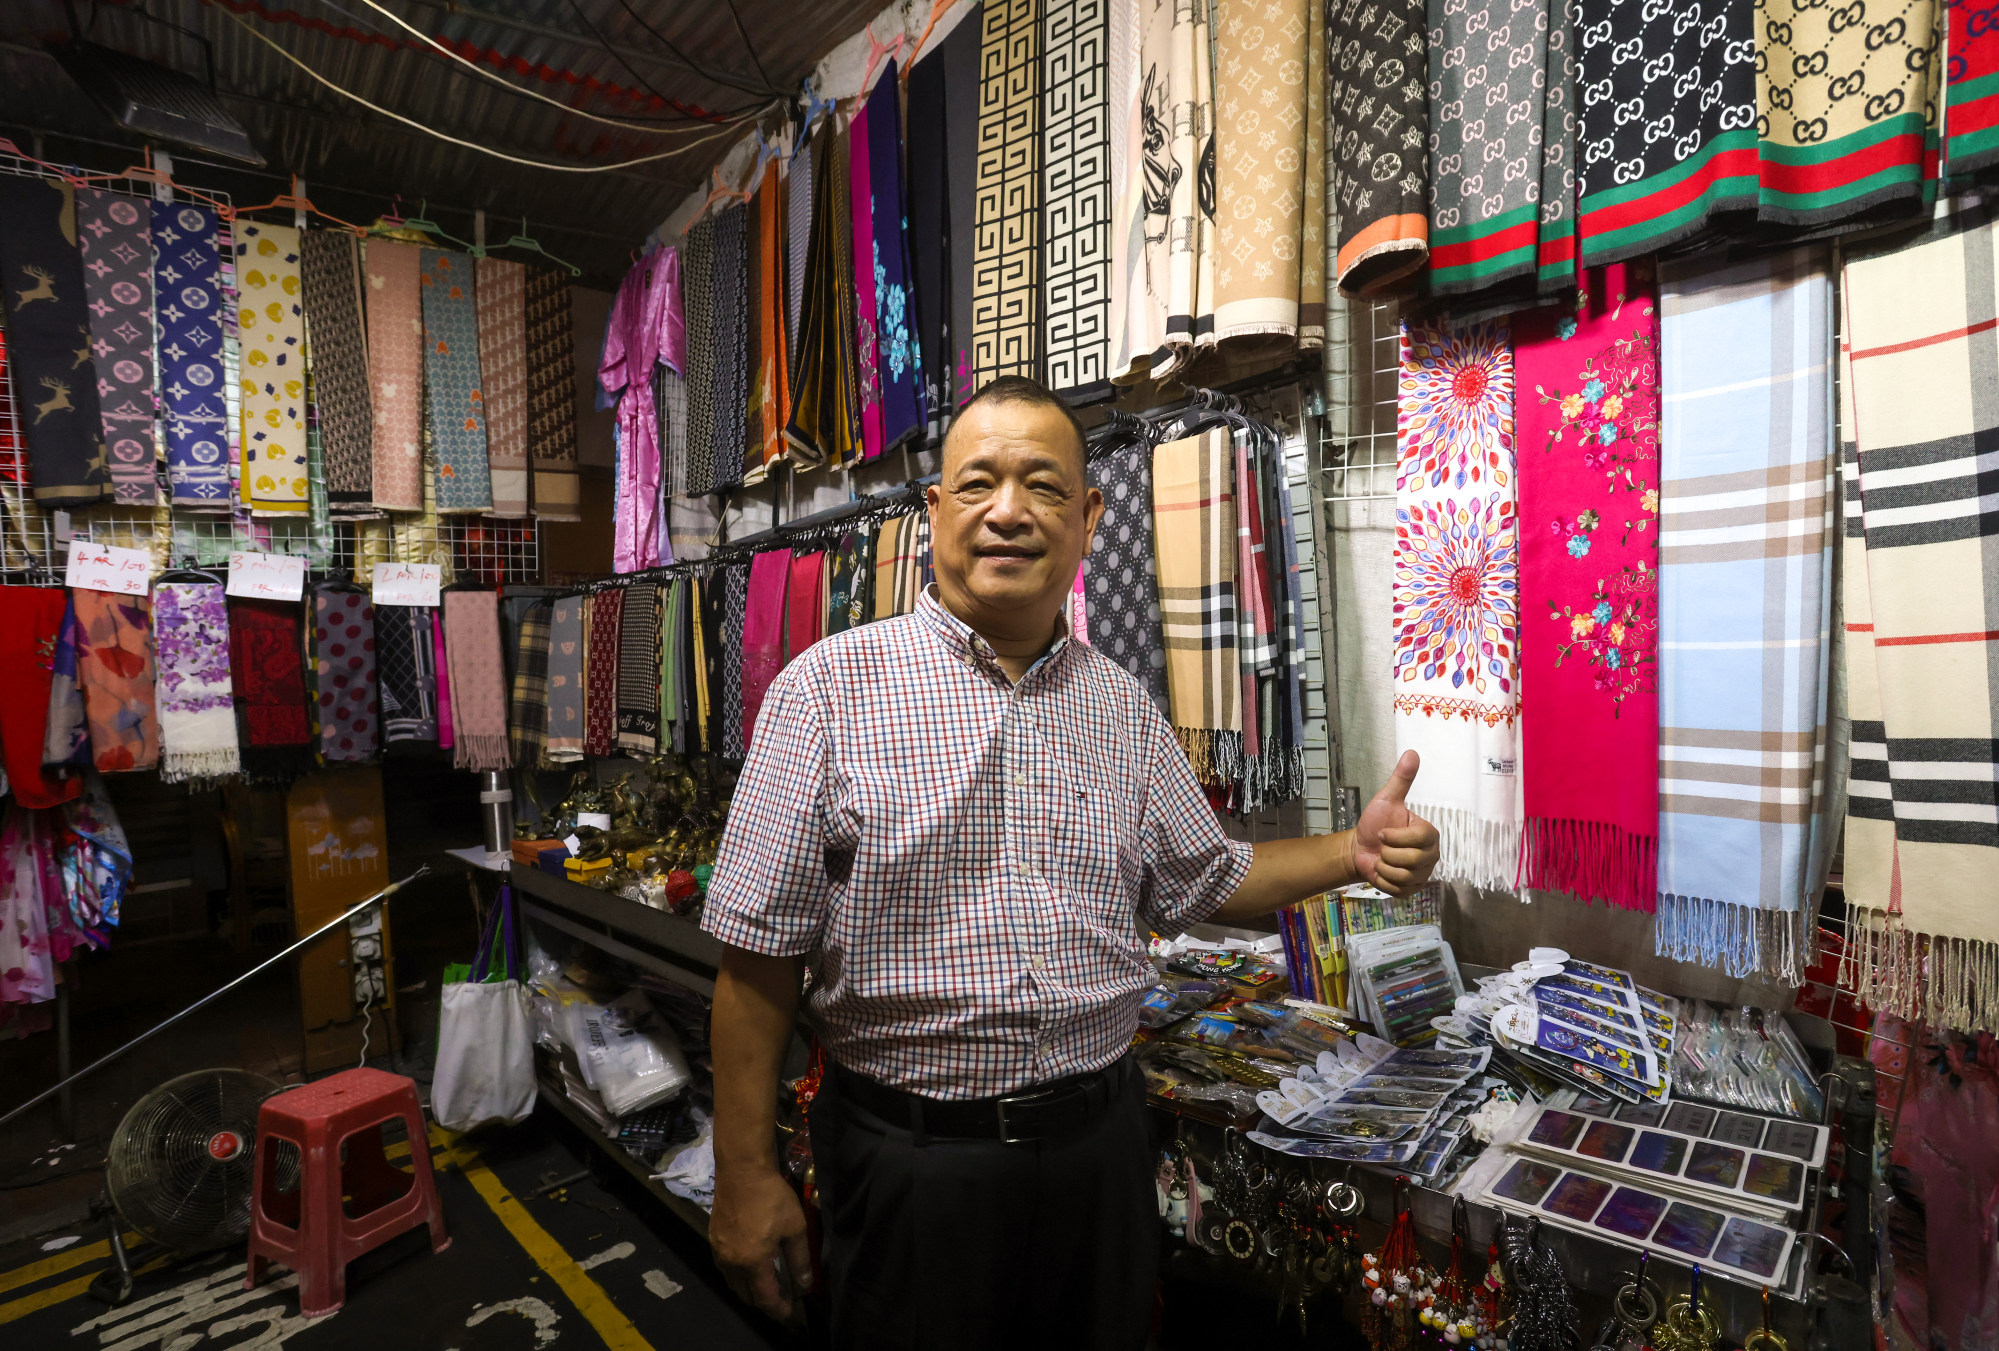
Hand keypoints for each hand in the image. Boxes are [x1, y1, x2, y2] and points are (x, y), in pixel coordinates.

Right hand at [709, 1163, 813, 1319]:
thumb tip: (804, 1283)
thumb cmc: (772, 1197)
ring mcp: (719, 1250)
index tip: (788, 1312)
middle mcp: (732, 1262)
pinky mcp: (713, 1238)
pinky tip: (748, 1264)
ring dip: (748, 1289)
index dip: (778, 1309)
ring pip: (732, 1282)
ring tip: (765, 1283)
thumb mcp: (795, 1227)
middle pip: (745, 1295)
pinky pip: (724, 1267)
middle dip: (762, 1302)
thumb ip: (800, 1259)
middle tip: (779, 1297)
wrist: (742, 1170)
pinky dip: (736, 1274)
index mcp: (752, 1262)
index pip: (764, 1298)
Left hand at [1353, 750, 1440, 896]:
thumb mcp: (1386, 799)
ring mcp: (1423, 875)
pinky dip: (1383, 880)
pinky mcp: (1412, 890)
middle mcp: (1431, 855)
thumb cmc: (1375, 823)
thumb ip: (1401, 779)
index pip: (1417, 840)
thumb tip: (1412, 753)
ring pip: (1403, 876)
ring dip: (1384, 867)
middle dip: (1387, 853)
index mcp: (1429, 834)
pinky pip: (1397, 889)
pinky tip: (1382, 871)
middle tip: (1383, 847)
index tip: (1383, 832)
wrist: (1359, 848)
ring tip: (1382, 858)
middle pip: (1409, 860)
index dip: (1394, 837)